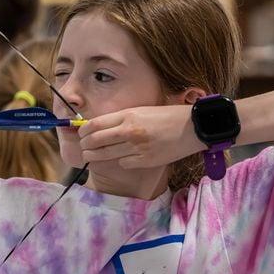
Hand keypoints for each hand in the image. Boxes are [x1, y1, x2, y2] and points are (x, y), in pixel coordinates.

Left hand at [78, 104, 205, 168]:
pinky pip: (124, 163)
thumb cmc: (168, 116)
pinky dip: (120, 161)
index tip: (81, 134)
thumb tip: (101, 127)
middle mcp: (129, 131)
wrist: (192, 127)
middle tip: (83, 148)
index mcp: (128, 115)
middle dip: (85, 146)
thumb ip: (123, 119)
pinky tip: (122, 158)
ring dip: (95, 157)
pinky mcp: (145, 161)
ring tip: (90, 156)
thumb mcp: (142, 111)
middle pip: (96, 141)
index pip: (95, 124)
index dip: (83, 131)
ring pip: (106, 155)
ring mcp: (137, 148)